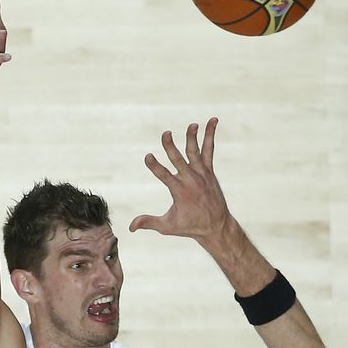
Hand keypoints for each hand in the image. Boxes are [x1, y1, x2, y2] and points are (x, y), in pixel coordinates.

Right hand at [130, 120, 231, 240]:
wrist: (216, 226)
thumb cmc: (190, 226)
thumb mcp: (168, 227)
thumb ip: (149, 222)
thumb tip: (130, 227)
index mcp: (180, 192)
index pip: (165, 176)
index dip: (155, 166)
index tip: (148, 156)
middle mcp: (191, 181)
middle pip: (179, 160)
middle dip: (171, 147)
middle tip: (166, 134)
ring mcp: (201, 174)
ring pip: (195, 152)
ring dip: (192, 137)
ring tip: (192, 125)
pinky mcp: (209, 171)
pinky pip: (209, 150)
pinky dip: (210, 136)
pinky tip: (213, 120)